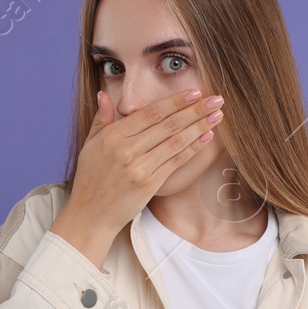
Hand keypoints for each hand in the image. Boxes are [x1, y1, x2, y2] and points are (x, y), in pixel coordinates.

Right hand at [51, 87, 224, 267]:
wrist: (90, 216)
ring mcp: (139, 168)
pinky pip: (176, 161)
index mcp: (112, 137)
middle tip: (216, 99)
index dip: (175, 101)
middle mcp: (126, 150)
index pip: (150, 112)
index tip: (195, 92)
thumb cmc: (89, 179)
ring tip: (218, 114)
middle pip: (168, 124)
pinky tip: (207, 136)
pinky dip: (194, 147)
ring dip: (200, 126)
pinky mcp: (150, 184)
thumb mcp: (90, 146)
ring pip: (176, 141)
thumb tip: (104, 95)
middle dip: (195, 109)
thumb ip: (101, 119)